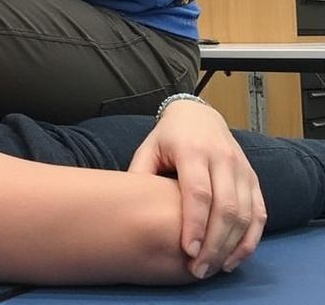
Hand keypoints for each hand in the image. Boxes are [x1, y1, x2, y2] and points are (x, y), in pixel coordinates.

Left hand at [128, 100, 266, 279]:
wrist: (199, 116)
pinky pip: (259, 213)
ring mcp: (242, 168)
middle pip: (225, 207)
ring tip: (213, 268)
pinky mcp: (254, 178)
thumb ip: (139, 174)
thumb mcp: (148, 148)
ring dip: (232, 246)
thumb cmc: (168, 137)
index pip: (198, 191)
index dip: (195, 224)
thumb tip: (125, 207)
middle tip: (199, 270)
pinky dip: (250, 239)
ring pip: (244, 213)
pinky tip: (234, 257)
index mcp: (192, 150)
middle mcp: (222, 158)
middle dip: (214, 243)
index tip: (188, 251)